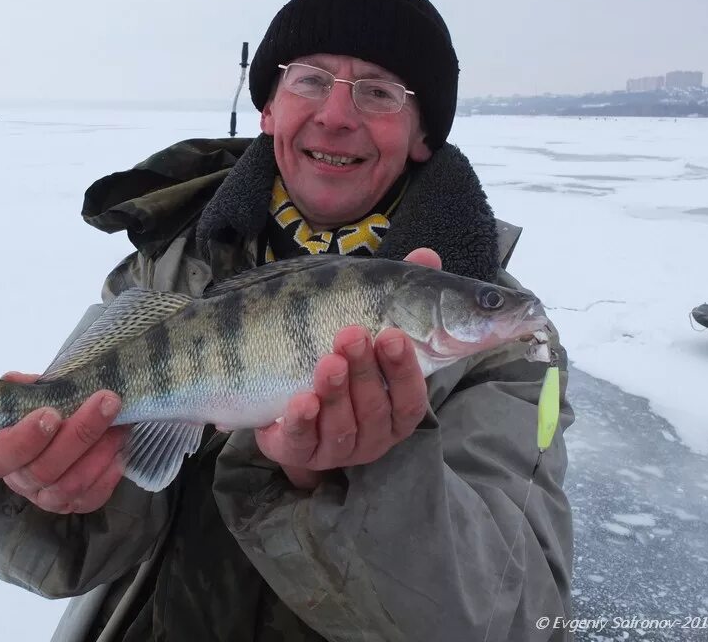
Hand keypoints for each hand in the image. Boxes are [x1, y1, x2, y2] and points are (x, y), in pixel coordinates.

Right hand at [0, 374, 127, 513]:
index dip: (25, 438)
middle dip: (80, 433)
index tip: (51, 413)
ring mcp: (47, 497)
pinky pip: (92, 497)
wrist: (66, 430)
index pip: (2, 455)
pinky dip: (109, 473)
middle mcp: (20, 481)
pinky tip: (121, 447)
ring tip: (120, 422)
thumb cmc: (41, 412)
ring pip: (71, 484)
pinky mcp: (74, 504)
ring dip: (100, 451)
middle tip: (107, 401)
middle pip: (44, 469)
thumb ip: (24, 389)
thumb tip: (16, 381)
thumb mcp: (30, 396)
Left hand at [255, 248, 440, 489]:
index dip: (404, 368)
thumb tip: (428, 255)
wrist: (278, 387)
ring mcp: (335, 446)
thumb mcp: (367, 322)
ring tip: (326, 360)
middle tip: (351, 335)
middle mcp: (372, 432)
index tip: (391, 334)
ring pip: (342, 427)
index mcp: (395, 406)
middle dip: (365, 372)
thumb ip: (401, 294)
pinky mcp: (296, 452)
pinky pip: (300, 444)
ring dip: (335, 392)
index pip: (411, 395)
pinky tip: (300, 399)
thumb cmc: (338, 353)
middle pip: (375, 409)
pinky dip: (301, 422)